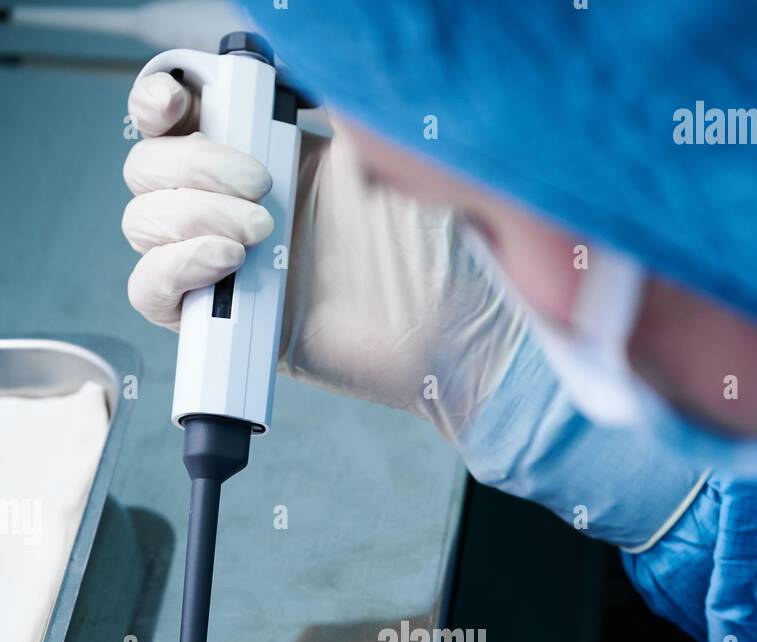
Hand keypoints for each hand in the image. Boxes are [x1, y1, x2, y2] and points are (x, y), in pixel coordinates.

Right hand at [122, 74, 522, 439]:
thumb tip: (301, 43)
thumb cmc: (442, 243)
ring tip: (258, 237)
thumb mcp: (389, 147)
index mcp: (270, 152)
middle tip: (262, 190)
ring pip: (142, 223)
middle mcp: (238, 205)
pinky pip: (151, 292)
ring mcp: (227, 265)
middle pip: (149, 168)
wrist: (458, 328)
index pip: (179, 116)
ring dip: (185, 217)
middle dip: (190, 168)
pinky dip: (170, 270)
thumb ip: (339, 95)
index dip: (159, 102)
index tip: (177, 103)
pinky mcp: (226, 325)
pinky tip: (224, 263)